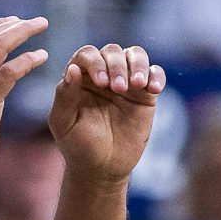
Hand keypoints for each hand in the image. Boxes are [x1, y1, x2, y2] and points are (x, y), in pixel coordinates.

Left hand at [49, 44, 165, 183]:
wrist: (103, 168)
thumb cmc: (78, 145)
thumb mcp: (64, 123)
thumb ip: (65, 96)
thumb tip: (73, 69)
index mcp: (79, 77)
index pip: (86, 55)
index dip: (94, 62)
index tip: (101, 82)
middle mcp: (103, 74)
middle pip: (112, 52)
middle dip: (116, 66)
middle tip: (118, 89)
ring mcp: (126, 82)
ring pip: (135, 55)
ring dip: (138, 65)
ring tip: (137, 85)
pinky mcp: (145, 94)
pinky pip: (155, 74)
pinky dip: (157, 76)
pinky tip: (153, 89)